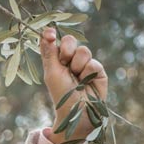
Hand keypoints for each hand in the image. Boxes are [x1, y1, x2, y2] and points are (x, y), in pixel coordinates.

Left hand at [38, 27, 108, 143]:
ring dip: (77, 65)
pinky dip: (88, 73)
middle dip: (67, 50)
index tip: (50, 34)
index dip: (52, 35)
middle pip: (70, 40)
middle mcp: (70, 60)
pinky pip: (93, 63)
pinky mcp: (98, 71)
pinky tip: (87, 83)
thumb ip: (49, 53)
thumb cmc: (61, 94)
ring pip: (83, 50)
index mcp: (57, 60)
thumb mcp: (51, 73)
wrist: (78, 110)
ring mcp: (85, 64)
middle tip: (65, 63)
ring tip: (76, 79)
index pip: (55, 41)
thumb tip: (45, 32)